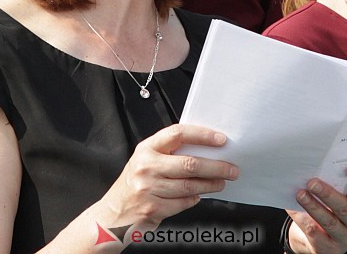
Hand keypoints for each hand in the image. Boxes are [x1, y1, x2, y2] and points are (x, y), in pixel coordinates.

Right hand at [97, 124, 236, 230]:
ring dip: (211, 184)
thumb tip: (205, 149)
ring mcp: (149, 189)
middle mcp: (146, 167)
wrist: (114, 212)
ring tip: (221, 182)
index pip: (178, 134)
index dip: (202, 135)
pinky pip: (184, 202)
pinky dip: (196, 199)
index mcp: (146, 148)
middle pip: (190, 164)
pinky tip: (200, 195)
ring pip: (190, 186)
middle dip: (216, 166)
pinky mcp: (154, 208)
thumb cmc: (135, 181)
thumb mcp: (146, 159)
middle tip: (232, 168)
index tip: (221, 140)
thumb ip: (169, 152)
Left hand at [286, 165, 346, 253]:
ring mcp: (346, 238)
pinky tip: (292, 208)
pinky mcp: (330, 248)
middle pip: (345, 208)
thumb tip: (317, 165)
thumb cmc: (332, 208)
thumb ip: (336, 183)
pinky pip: (315, 234)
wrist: (323, 238)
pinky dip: (302, 219)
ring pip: (329, 222)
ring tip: (300, 194)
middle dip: (328, 194)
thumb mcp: (341, 197)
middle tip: (312, 182)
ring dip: (313, 206)